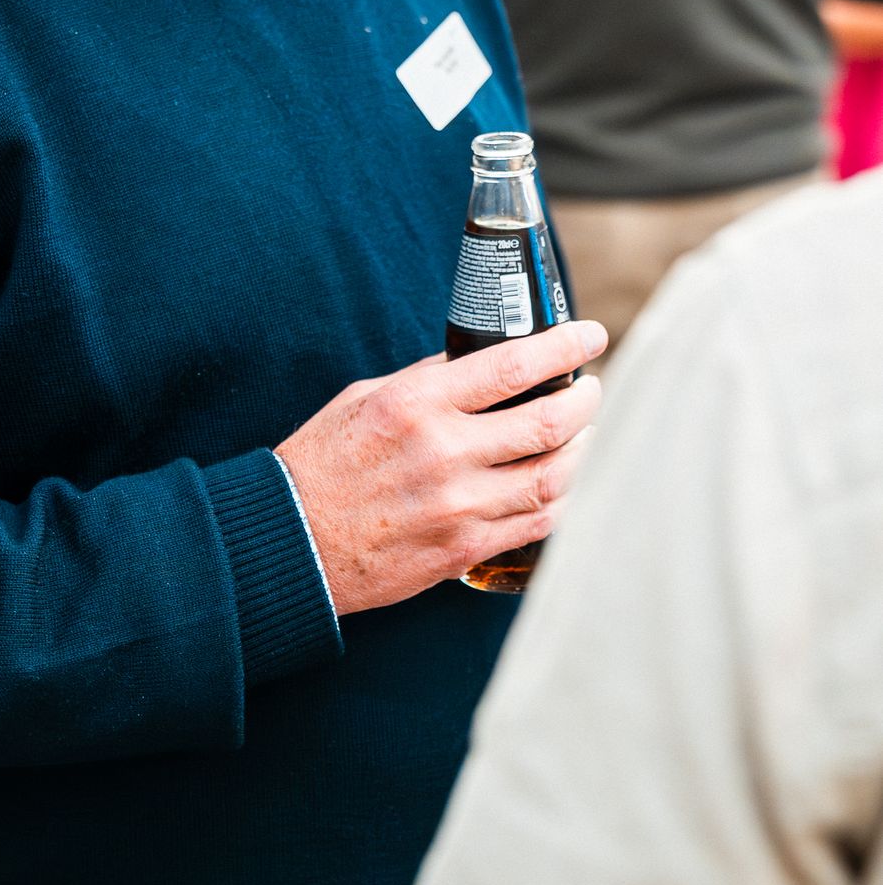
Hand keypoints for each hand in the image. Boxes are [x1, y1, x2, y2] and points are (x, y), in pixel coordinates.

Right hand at [276, 321, 606, 616]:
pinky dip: (564, 499)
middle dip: (587, 400)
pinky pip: (537, 524)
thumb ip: (427, 380)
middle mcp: (444, 453)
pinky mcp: (464, 550)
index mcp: (417, 404)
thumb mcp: (366, 397)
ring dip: (583, 451)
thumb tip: (481, 362)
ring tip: (584, 434)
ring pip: (555, 478)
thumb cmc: (323, 461)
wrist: (293, 541)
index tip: (591, 335)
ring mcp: (458, 506)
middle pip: (549, 423)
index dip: (565, 346)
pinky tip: (565, 482)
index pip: (514, 366)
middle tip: (591, 388)